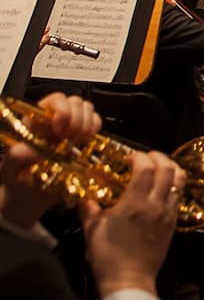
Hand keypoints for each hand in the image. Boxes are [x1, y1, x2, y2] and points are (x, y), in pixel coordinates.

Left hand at [2, 93, 100, 228]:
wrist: (30, 199)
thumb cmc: (18, 182)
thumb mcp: (12, 170)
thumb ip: (17, 157)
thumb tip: (33, 148)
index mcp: (35, 123)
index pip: (55, 100)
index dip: (63, 110)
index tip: (61, 129)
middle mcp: (53, 122)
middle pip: (74, 102)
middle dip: (78, 119)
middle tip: (71, 139)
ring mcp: (69, 129)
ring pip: (87, 109)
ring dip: (87, 124)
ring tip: (79, 141)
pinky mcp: (82, 138)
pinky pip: (96, 123)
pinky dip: (96, 128)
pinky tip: (88, 140)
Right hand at [80, 151, 180, 297]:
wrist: (129, 279)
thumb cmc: (108, 256)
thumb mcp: (92, 230)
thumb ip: (89, 209)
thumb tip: (86, 197)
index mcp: (135, 203)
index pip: (145, 169)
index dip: (140, 157)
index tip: (131, 156)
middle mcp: (156, 205)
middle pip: (168, 169)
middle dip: (159, 157)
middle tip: (147, 156)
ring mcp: (168, 214)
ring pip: (179, 182)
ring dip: (171, 169)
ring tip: (159, 167)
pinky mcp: (174, 223)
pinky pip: (179, 197)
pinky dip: (174, 186)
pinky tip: (163, 188)